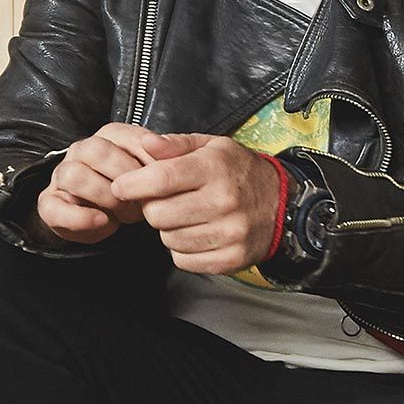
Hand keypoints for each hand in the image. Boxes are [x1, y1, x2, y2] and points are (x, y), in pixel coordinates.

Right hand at [32, 122, 177, 243]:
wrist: (105, 218)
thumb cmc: (132, 192)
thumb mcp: (151, 174)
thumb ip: (161, 157)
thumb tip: (166, 146)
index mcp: (106, 138)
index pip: (119, 134)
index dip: (142, 154)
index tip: (161, 175)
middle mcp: (80, 151)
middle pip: (94, 150)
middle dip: (123, 176)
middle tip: (142, 197)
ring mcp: (62, 176)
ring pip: (74, 175)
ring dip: (104, 196)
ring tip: (124, 212)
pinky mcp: (51, 203)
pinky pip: (56, 208)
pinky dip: (81, 218)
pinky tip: (103, 221)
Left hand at [109, 133, 285, 274]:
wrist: (283, 204)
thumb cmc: (238, 171)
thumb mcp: (212, 146)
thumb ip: (175, 144)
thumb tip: (145, 143)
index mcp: (215, 169)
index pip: (161, 179)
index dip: (133, 184)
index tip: (121, 186)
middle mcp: (223, 202)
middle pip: (158, 215)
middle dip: (152, 208)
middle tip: (162, 201)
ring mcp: (229, 233)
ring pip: (169, 240)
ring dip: (168, 229)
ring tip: (183, 216)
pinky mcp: (231, 259)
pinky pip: (184, 260)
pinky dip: (182, 250)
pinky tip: (195, 233)